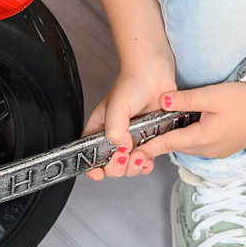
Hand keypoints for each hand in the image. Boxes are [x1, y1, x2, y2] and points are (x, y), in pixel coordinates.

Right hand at [81, 63, 174, 181]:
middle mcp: (114, 138)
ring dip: (133, 168)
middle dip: (117, 168)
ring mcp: (132, 140)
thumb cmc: (132, 83)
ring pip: (128, 168)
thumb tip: (122, 148)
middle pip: (110, 167)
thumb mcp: (116, 106)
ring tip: (138, 156)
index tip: (99, 171)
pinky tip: (148, 157)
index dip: (92, 168)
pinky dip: (146, 165)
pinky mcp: (148, 141)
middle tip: (124, 156)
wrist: (156, 75)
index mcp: (99, 130)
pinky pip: (145, 162)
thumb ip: (114, 129)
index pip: (89, 156)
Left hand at [130, 81, 245, 164]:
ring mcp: (218, 151)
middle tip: (137, 138)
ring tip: (157, 132)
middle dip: (158, 144)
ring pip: (188, 146)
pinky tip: (187, 127)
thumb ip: (185, 99)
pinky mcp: (226, 147)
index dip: (147, 147)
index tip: (129, 152)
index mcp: (202, 138)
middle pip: (176, 146)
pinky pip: (201, 145)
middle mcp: (208, 150)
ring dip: (174, 140)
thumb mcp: (212, 96)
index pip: (167, 144)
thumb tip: (161, 101)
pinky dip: (189, 139)